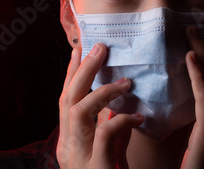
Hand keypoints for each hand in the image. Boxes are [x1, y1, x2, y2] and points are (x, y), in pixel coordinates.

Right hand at [56, 43, 143, 168]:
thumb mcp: (109, 155)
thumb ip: (109, 131)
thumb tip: (115, 105)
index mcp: (68, 144)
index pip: (65, 102)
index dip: (71, 74)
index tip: (78, 51)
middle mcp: (67, 149)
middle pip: (67, 100)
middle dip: (83, 70)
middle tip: (99, 48)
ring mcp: (79, 158)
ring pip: (79, 111)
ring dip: (102, 91)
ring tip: (126, 82)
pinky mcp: (97, 167)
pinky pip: (105, 132)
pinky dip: (121, 120)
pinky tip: (138, 118)